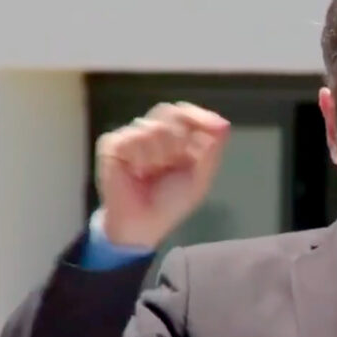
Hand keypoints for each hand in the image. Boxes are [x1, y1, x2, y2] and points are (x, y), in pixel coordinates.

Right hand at [94, 102, 229, 248]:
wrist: (144, 224)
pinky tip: (138, 172)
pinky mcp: (112, 145)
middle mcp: (152, 133)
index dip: (199, 116)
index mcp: (174, 138)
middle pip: (169, 112)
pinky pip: (132, 137)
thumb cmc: (171, 203)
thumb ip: (212, 151)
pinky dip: (141, 157)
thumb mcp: (200, 179)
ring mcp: (131, 137)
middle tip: (178, 160)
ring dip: (161, 153)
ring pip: (154, 126)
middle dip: (180, 137)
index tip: (216, 127)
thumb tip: (224, 124)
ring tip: (154, 172)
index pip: (185, 112)